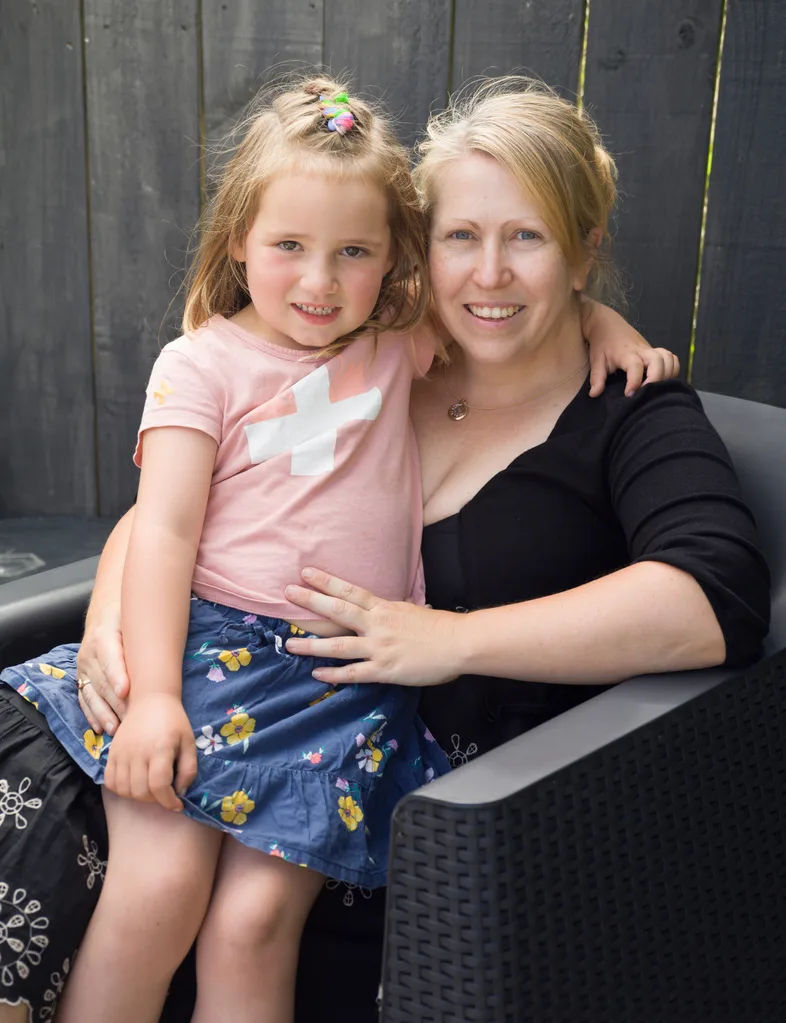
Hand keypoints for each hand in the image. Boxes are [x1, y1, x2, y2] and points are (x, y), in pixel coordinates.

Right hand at [76, 600, 128, 735]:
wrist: (105, 609)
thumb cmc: (127, 614)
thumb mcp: (134, 616)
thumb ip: (141, 633)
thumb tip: (161, 654)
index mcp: (104, 634)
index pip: (109, 657)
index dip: (117, 675)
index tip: (125, 691)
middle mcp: (89, 652)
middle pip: (102, 681)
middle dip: (117, 702)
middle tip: (132, 719)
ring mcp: (83, 666)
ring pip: (92, 693)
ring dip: (105, 713)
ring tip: (117, 729)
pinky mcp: (81, 676)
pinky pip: (84, 698)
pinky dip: (93, 714)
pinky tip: (101, 728)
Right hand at [104, 693, 196, 810]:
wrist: (150, 700)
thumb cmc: (173, 721)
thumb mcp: (189, 742)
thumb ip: (188, 769)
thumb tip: (180, 792)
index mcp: (160, 748)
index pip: (159, 786)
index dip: (169, 801)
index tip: (177, 805)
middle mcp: (138, 752)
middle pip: (141, 791)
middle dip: (156, 800)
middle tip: (165, 794)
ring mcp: (121, 752)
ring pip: (124, 790)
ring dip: (139, 797)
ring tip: (151, 789)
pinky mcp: (111, 752)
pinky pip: (110, 781)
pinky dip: (121, 789)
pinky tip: (135, 783)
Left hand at [284, 569, 462, 686]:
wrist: (459, 644)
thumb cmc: (439, 627)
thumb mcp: (412, 610)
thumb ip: (393, 610)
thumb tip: (385, 607)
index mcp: (384, 608)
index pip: (350, 591)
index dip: (326, 581)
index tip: (306, 572)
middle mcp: (377, 624)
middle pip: (338, 610)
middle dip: (311, 601)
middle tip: (287, 592)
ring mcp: (379, 647)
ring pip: (338, 646)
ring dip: (312, 645)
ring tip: (289, 643)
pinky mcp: (384, 670)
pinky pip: (354, 673)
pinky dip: (334, 674)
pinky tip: (317, 673)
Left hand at [582, 299, 680, 396]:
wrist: (607, 323)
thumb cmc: (601, 343)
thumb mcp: (596, 360)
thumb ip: (597, 378)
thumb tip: (594, 394)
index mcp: (626, 353)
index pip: (635, 366)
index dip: (634, 382)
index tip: (629, 395)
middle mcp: (642, 350)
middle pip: (659, 361)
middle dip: (656, 378)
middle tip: (646, 393)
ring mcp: (650, 350)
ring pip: (668, 358)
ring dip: (667, 374)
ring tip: (655, 388)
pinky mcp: (654, 351)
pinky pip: (671, 358)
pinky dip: (672, 368)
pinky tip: (663, 380)